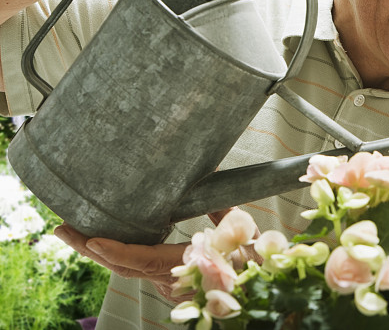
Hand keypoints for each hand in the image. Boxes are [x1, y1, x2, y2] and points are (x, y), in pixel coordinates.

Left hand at [53, 208, 260, 301]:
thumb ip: (223, 206)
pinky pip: (136, 271)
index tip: (90, 239)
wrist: (258, 287)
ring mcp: (167, 287)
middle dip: (90, 249)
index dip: (116, 250)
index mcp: (186, 267)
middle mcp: (171, 282)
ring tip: (74, 232)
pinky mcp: (168, 284)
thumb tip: (211, 170)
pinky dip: (116, 256)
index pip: (143, 260)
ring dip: (99, 252)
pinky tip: (103, 242)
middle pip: (123, 268)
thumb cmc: (253, 260)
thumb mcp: (243, 230)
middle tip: (63, 228)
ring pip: (127, 271)